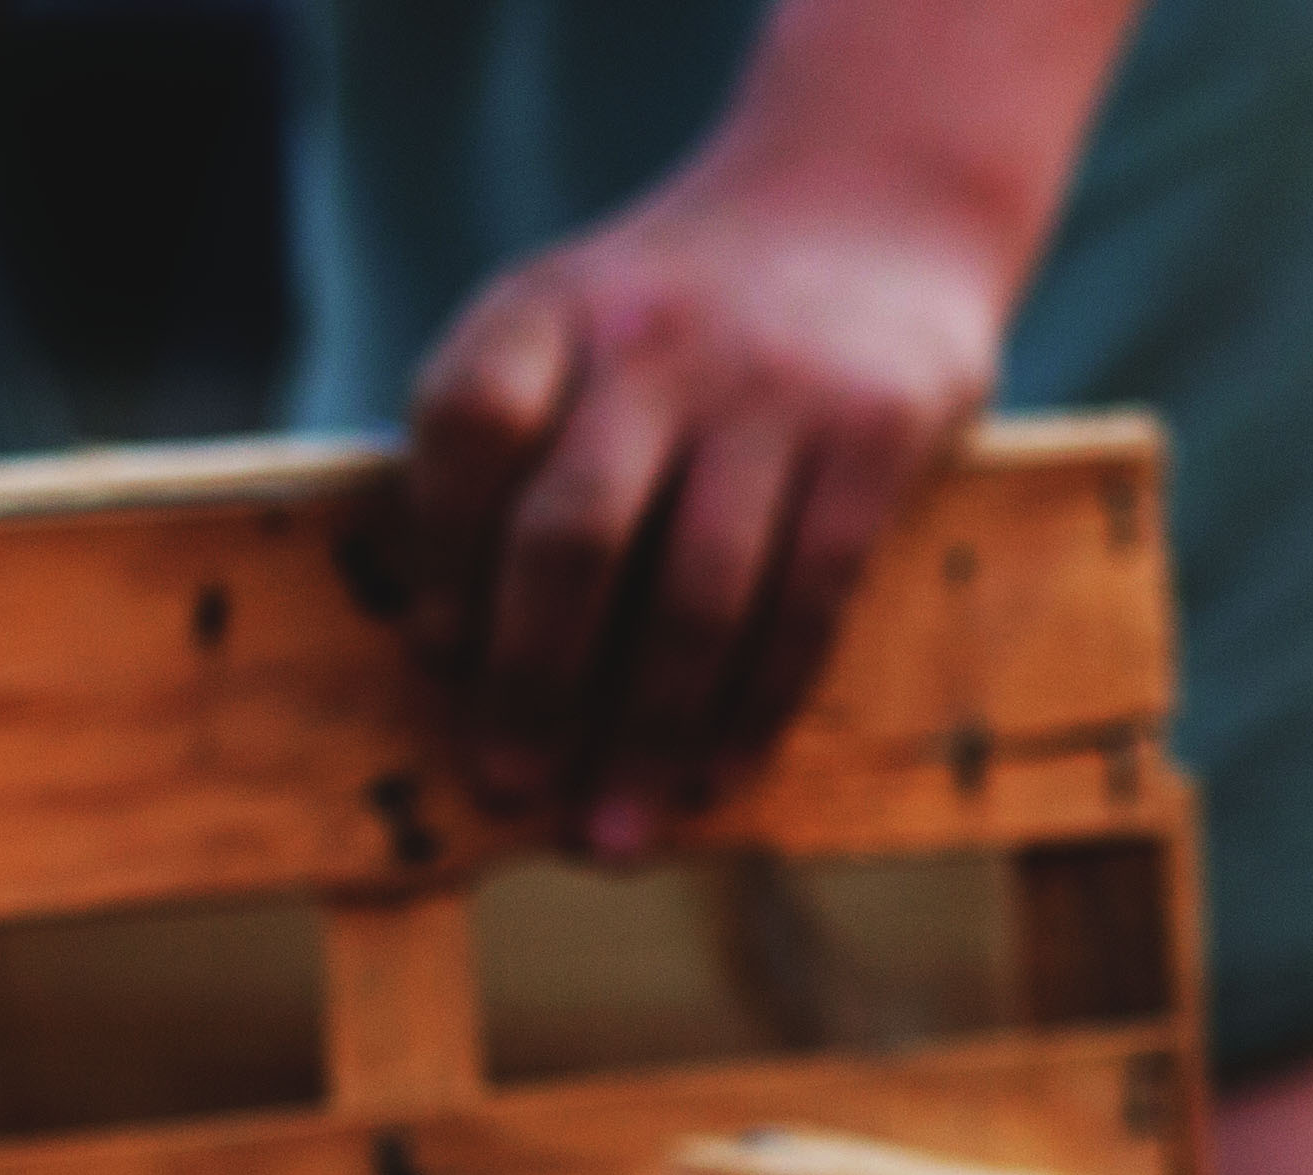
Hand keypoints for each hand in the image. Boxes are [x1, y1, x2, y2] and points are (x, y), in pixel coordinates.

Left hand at [393, 141, 1024, 856]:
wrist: (872, 203)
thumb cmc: (683, 320)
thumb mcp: (576, 324)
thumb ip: (514, 450)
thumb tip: (455, 664)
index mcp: (549, 305)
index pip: (466, 425)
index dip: (442, 556)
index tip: (438, 659)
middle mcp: (654, 336)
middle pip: (571, 534)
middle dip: (533, 685)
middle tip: (509, 785)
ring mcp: (773, 386)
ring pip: (696, 593)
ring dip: (648, 734)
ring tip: (613, 832)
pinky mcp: (874, 436)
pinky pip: (806, 602)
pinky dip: (753, 708)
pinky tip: (715, 776)